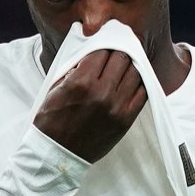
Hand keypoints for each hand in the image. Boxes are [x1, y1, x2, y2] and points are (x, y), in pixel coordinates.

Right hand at [33, 50, 147, 162]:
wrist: (58, 154)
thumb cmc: (52, 120)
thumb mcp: (56, 88)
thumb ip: (75, 68)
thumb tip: (92, 50)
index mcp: (80, 82)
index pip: (102, 50)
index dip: (104, 43)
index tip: (105, 41)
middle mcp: (101, 92)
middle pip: (121, 58)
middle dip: (118, 51)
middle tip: (117, 49)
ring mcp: (116, 107)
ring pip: (134, 72)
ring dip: (130, 64)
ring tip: (126, 63)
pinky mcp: (125, 120)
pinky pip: (143, 93)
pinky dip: (139, 82)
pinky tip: (133, 79)